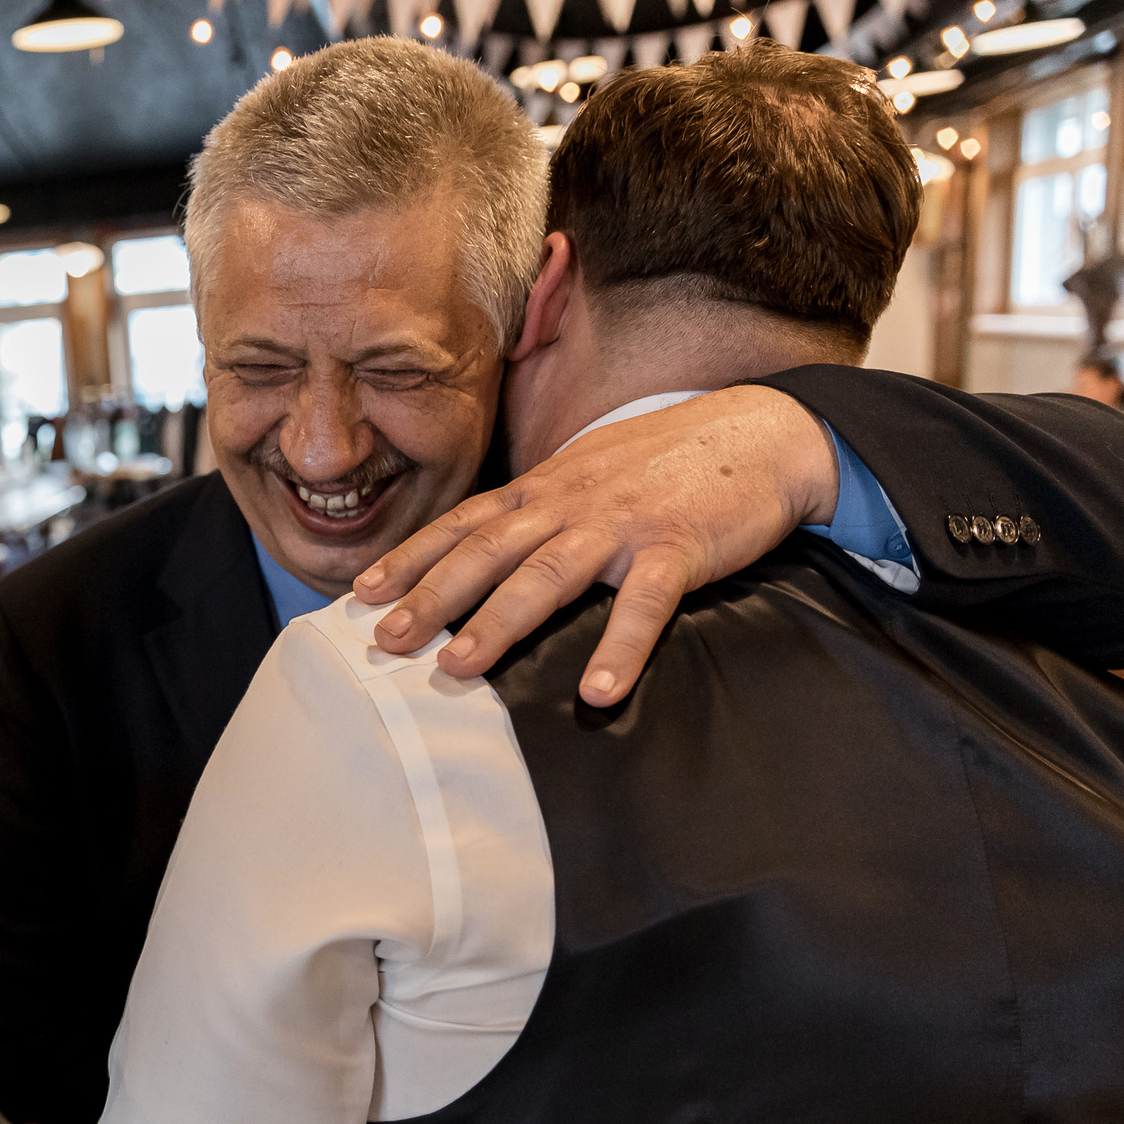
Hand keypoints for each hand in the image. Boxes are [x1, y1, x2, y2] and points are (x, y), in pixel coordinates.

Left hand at [350, 386, 839, 704]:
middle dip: (431, 597)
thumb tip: (489, 548)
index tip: (363, 592)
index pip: (465, 523)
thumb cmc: (668, 461)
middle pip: (487, 551)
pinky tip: (599, 693)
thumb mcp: (589, 474)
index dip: (412, 556)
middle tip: (385, 640)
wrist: (761, 431)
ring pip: (547, 575)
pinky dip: (621, 647)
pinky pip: (645, 603)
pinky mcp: (678, 548)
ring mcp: (622, 525)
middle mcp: (571, 503)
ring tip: (457, 668)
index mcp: (547, 489)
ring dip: (499, 623)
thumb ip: (540, 511)